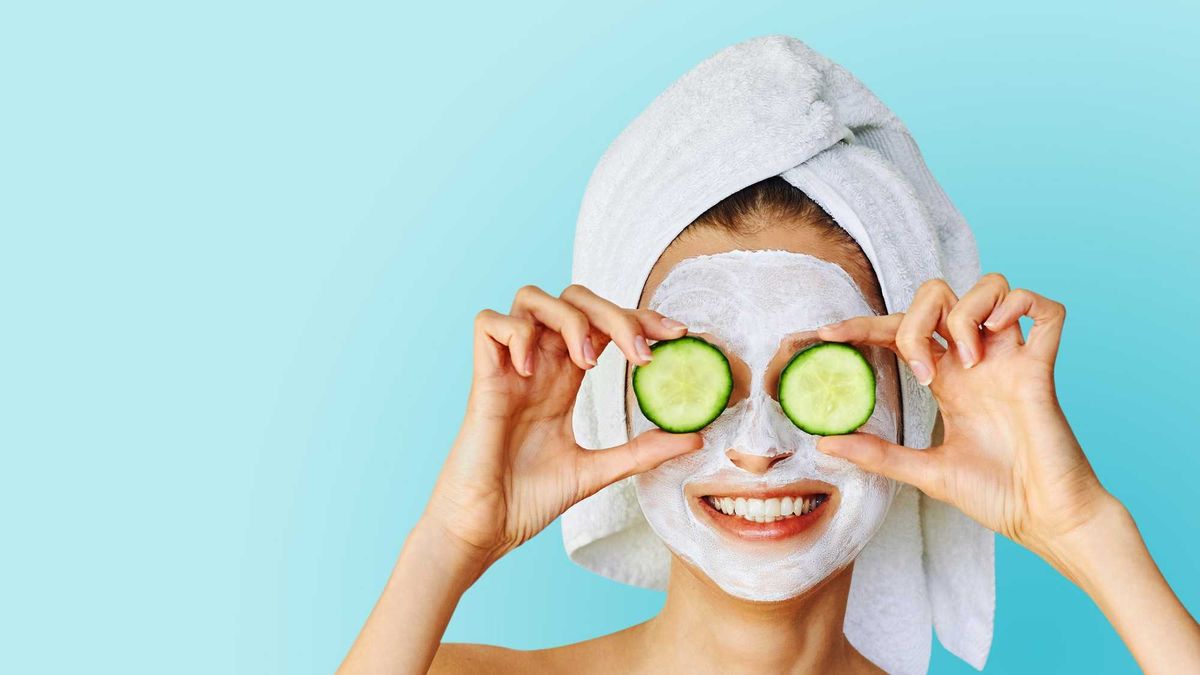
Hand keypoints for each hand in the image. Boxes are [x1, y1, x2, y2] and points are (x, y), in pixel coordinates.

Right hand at [424, 284, 702, 570]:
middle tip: (641, 352)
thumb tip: (695, 438)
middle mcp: (538, 365)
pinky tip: (530, 370)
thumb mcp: (597, 471)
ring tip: (586, 360)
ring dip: (569, 318)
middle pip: (574, 300)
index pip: (602, 325)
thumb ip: (641, 451)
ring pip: (532, 298)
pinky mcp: (482, 379)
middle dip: (614, 313)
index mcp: (563, 380)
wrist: (485, 529)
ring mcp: (509, 368)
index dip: (639, 319)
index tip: (678, 336)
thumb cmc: (527, 500)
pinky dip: (515, 332)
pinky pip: (488, 323)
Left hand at [813, 273, 1110, 564]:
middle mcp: (976, 361)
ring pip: (990, 287)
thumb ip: (878, 454)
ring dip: (966, 313)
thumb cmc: (996, 496)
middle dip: (916, 318)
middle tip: (922, 371)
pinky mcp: (1043, 369)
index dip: (862, 325)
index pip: (898, 331)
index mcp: (946, 380)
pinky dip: (1022, 304)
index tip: (826, 334)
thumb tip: (824, 443)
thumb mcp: (925, 473)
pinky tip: (1001, 332)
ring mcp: (1011, 360)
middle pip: (939, 295)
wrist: (1046, 520)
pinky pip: (1045, 311)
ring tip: (969, 360)